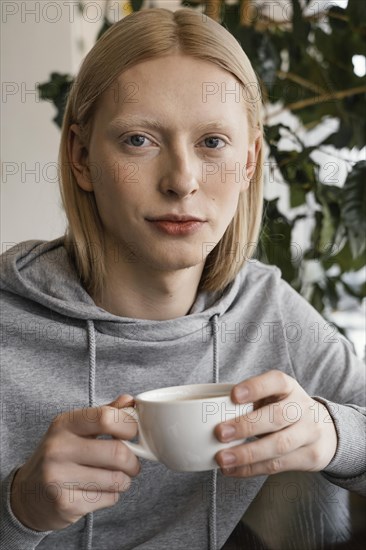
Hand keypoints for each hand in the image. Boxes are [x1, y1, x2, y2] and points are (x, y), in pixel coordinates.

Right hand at [10, 395, 139, 531]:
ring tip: (116, 478)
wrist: (27, 493)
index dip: (129, 426)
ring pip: (117, 479)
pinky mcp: (65, 504)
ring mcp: (59, 478)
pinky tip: (99, 491)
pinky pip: (109, 499)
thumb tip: (130, 401)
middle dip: (133, 461)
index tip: (132, 434)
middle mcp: (58, 449)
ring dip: (124, 480)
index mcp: (64, 424)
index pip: (106, 418)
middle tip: (131, 464)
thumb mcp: (76, 428)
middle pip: (118, 452)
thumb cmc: (61, 455)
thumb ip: (104, 413)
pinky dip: (112, 496)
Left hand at [214, 370, 337, 476]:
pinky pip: (277, 465)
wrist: (324, 430)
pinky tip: (233, 470)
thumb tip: (209, 413)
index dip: (255, 387)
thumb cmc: (284, 409)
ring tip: (222, 459)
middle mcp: (302, 407)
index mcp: (289, 387)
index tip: (233, 395)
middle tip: (219, 433)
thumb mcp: (272, 396)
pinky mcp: (309, 456)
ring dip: (247, 454)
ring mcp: (309, 432)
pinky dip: (251, 469)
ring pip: (278, 445)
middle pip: (277, 416)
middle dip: (246, 426)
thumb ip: (249, 401)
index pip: (276, 381)